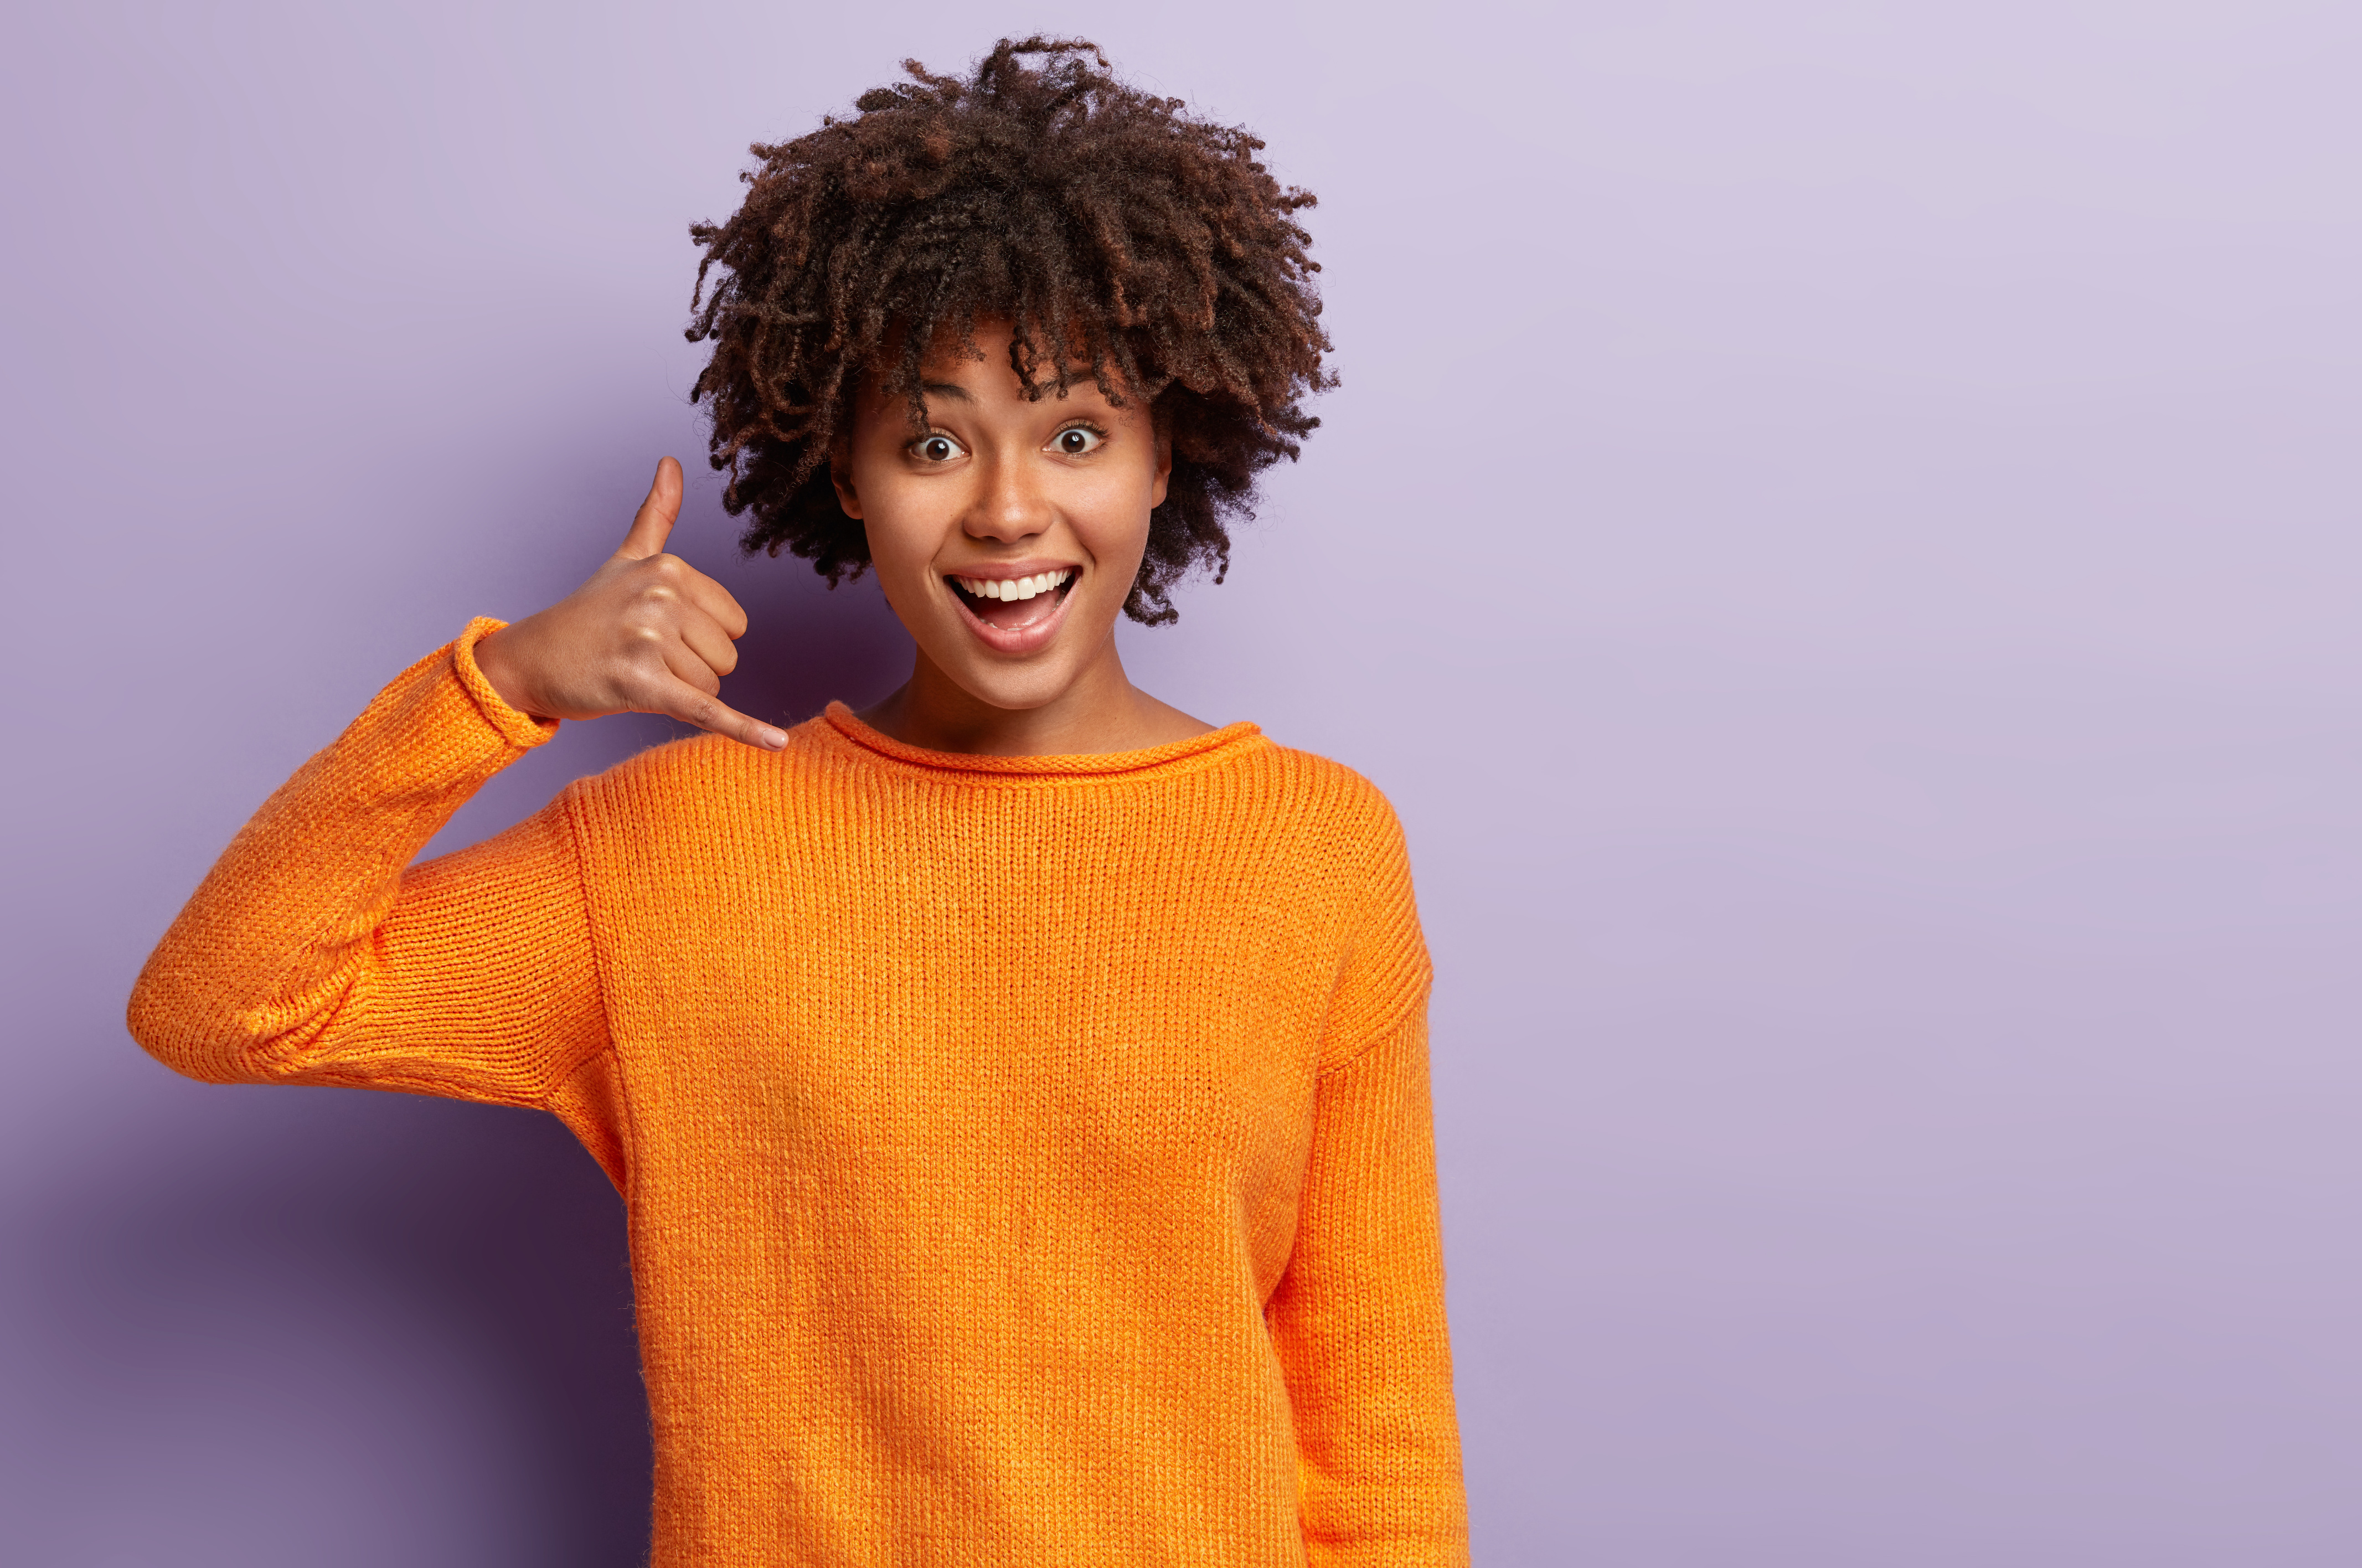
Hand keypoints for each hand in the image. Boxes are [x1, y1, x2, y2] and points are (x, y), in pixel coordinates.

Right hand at [474, 458, 786, 748]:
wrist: (532, 659)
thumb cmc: (588, 613)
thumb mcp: (627, 558)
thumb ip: (656, 514)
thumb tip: (672, 460)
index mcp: (669, 568)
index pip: (735, 625)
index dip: (701, 639)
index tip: (657, 633)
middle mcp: (660, 597)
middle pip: (727, 658)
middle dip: (690, 668)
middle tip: (641, 657)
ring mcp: (648, 640)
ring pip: (711, 687)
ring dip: (677, 692)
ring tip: (633, 674)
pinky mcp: (640, 684)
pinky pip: (706, 710)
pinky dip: (744, 730)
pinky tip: (777, 744)